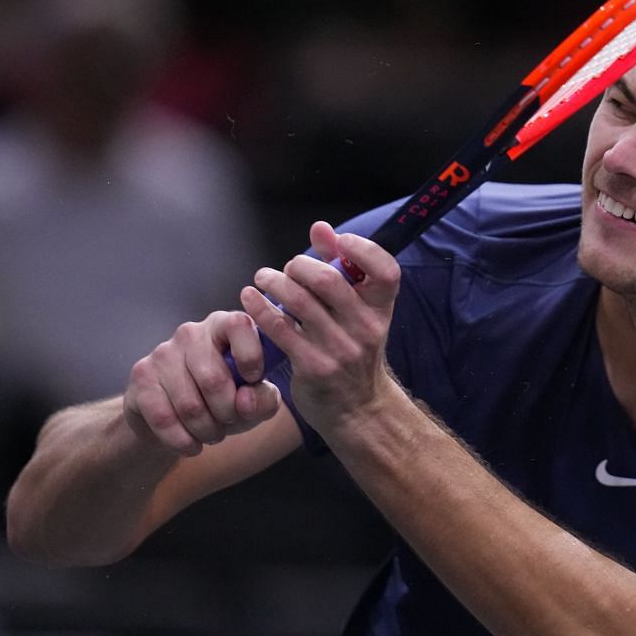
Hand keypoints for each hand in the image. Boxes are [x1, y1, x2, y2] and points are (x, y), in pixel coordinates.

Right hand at [124, 309, 282, 455]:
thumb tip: (245, 401)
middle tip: (229, 421)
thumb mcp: (254, 401)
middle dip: (228, 413)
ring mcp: (162, 354)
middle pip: (214, 379)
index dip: (251, 356)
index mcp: (223, 326)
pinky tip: (191, 444)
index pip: (239, 324)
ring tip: (211, 433)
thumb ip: (264, 399)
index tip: (254, 379)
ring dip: (207, 431)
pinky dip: (182, 440)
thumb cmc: (223, 400)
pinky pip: (164, 419)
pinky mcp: (141, 378)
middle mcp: (190, 333)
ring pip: (190, 405)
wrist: (174, 418)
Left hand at [240, 221, 400, 433]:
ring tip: (263, 278)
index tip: (340, 242)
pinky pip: (279, 328)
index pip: (385, 270)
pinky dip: (260, 308)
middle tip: (288, 269)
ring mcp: (340, 349)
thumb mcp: (357, 312)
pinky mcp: (313, 366)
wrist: (357, 408)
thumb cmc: (353, 349)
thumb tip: (320, 228)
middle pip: (328, 281)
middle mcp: (366, 328)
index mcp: (381, 309)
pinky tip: (250, 299)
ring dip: (274, 282)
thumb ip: (340, 268)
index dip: (363, 249)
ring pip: (298, 302)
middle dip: (299, 266)